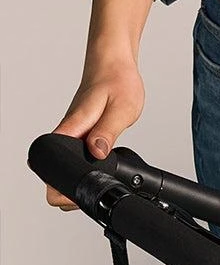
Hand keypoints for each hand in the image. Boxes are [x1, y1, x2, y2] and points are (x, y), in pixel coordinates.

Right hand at [45, 0, 156, 208]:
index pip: (53, 163)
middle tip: (86, 202)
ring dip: (74, 182)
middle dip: (66, 192)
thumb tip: (97, 153)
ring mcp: (73, 132)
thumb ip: (108, 132)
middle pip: (53, 171)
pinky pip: (75, 156)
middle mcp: (68, 131)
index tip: (72, 200)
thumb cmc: (117, 80)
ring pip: (64, 165)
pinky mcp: (80, 132)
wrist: (113, 62)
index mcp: (73, 128)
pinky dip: (82, 170)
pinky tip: (96, 176)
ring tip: (93, 193)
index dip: (59, 188)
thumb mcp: (121, 109)